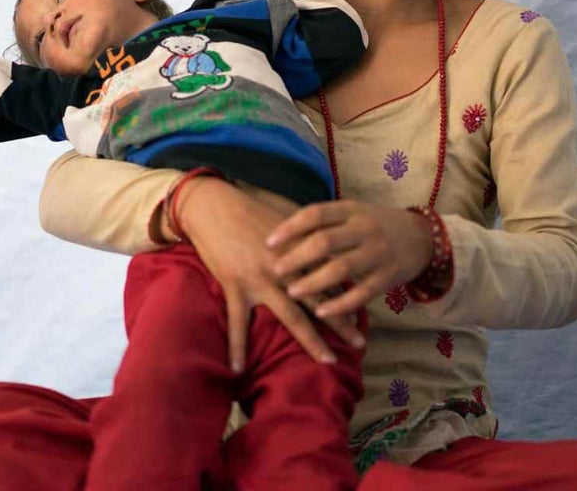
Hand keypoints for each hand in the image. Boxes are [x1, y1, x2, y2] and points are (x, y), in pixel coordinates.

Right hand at [174, 177, 364, 372]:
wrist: (214, 206)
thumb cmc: (250, 209)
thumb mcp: (285, 218)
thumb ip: (306, 234)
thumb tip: (326, 245)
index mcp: (299, 250)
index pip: (330, 277)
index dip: (347, 296)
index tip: (362, 316)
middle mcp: (286, 268)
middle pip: (320, 301)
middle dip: (342, 322)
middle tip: (361, 343)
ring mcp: (261, 280)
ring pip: (291, 317)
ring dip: (311, 341)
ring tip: (328, 361)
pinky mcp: (236, 286)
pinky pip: (237, 323)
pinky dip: (237, 347)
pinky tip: (238, 370)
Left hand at [267, 201, 435, 318]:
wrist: (421, 236)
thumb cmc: (373, 225)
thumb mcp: (352, 214)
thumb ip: (324, 223)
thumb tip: (279, 231)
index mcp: (351, 210)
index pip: (316, 214)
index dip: (290, 227)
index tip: (268, 241)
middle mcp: (364, 229)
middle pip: (326, 242)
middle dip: (298, 258)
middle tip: (275, 270)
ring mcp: (378, 253)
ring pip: (342, 269)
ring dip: (314, 282)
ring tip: (292, 292)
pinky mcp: (388, 276)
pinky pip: (362, 293)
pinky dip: (340, 304)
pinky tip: (321, 312)